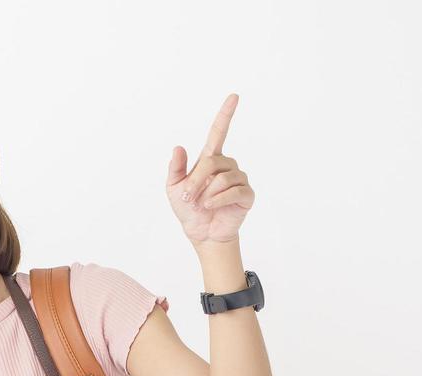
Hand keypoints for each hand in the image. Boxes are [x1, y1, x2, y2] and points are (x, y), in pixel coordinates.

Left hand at [166, 93, 255, 247]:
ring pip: (222, 178)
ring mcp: (239, 179)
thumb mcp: (174, 188)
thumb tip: (178, 147)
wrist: (202, 233)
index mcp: (211, 159)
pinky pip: (233, 191)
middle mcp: (227, 165)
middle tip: (187, 197)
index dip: (226, 114)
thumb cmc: (189, 209)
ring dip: (206, 194)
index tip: (234, 96)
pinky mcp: (247, 194)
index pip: (219, 132)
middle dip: (196, 181)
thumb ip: (176, 168)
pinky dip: (218, 200)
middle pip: (212, 162)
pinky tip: (211, 207)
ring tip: (201, 204)